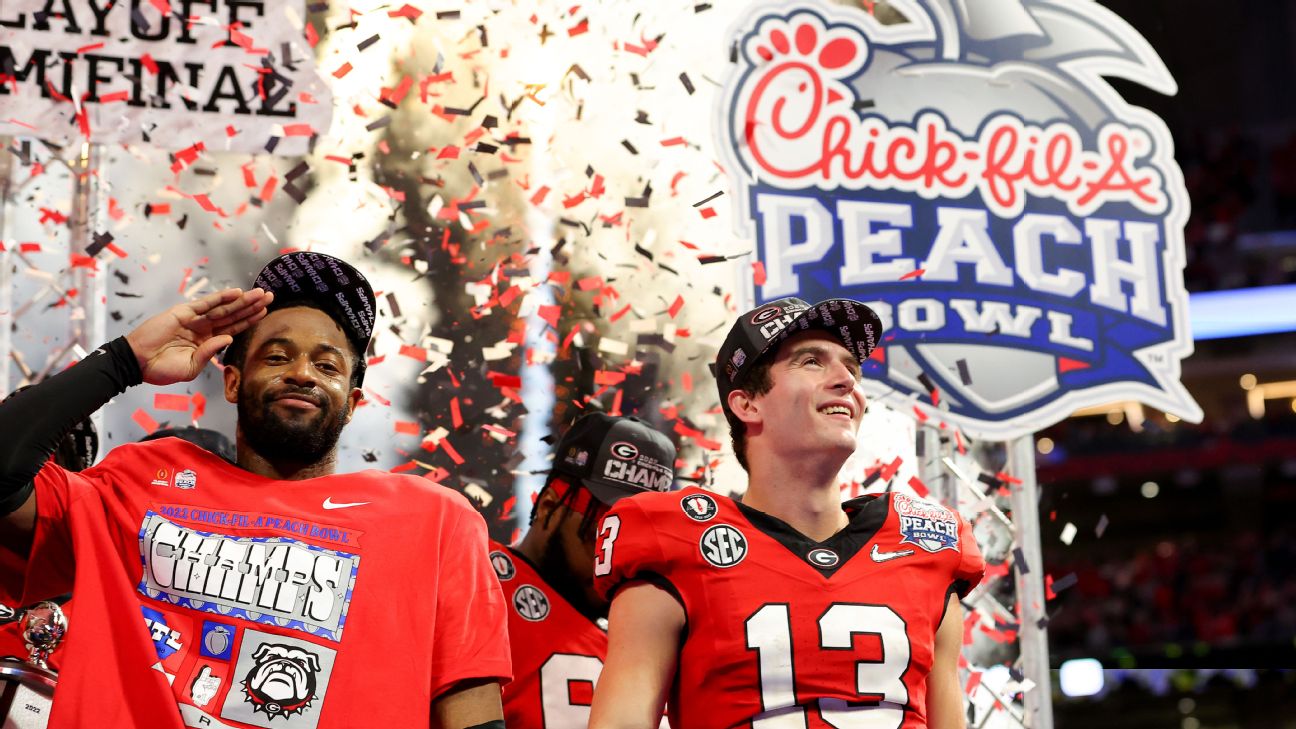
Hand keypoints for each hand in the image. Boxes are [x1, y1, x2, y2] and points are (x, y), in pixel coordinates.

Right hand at [125, 288, 272, 385]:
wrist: (137, 363)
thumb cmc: (162, 369)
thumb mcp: (191, 367)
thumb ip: (209, 353)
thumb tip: (228, 338)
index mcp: (206, 341)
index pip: (233, 328)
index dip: (249, 320)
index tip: (265, 312)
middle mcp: (203, 328)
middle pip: (232, 314)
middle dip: (251, 306)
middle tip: (270, 296)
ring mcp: (194, 319)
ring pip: (223, 307)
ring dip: (242, 300)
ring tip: (260, 294)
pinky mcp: (183, 312)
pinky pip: (206, 303)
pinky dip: (221, 297)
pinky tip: (237, 293)